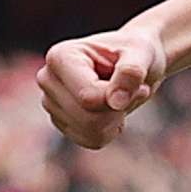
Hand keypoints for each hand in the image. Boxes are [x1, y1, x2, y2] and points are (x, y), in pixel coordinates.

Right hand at [40, 28, 167, 148]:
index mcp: (60, 57)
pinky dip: (111, 129)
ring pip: (90, 132)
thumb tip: (115, 102)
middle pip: (88, 118)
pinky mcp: (61, 121)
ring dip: (117, 119)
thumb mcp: (143, 53)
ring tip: (122, 96)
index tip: (137, 80)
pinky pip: (91, 140)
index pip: (88, 97)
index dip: (120, 96)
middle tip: (134, 89)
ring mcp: (51, 102)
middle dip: (119, 109)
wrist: (136, 60)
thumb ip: (131, 72)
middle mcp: (48, 80)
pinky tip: (113, 110)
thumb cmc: (136, 51)